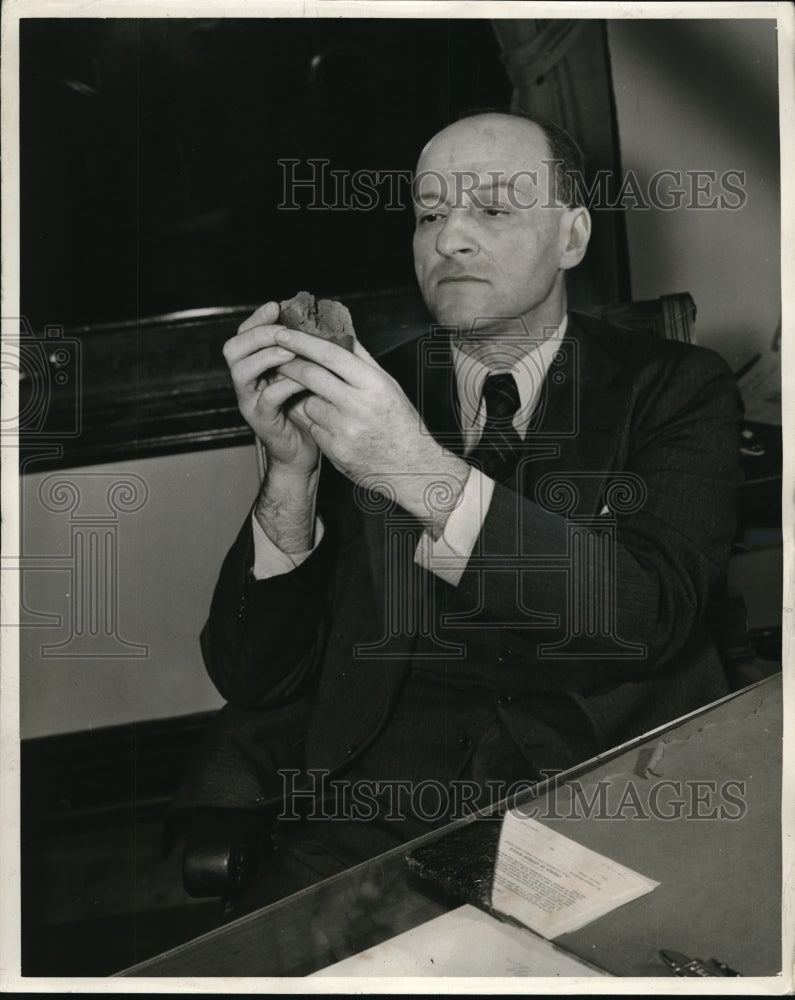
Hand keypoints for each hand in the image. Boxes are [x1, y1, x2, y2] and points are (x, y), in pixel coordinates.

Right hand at [223, 302, 318, 475]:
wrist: (304, 451)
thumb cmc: (307, 409)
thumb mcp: (305, 373)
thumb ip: (305, 350)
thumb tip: (324, 320)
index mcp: (253, 365)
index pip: (243, 334)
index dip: (256, 318)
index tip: (276, 306)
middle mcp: (246, 382)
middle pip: (233, 348)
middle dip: (259, 334)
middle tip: (285, 331)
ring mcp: (250, 401)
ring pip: (242, 371)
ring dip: (267, 356)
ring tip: (292, 351)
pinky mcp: (262, 420)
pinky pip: (268, 397)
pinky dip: (286, 384)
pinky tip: (305, 379)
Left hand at [273, 327, 469, 529]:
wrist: (412, 468)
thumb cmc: (401, 423)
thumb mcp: (389, 386)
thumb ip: (362, 358)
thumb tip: (340, 331)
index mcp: (374, 384)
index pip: (331, 354)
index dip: (303, 342)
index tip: (283, 333)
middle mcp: (359, 406)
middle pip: (311, 376)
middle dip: (290, 366)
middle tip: (278, 359)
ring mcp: (345, 430)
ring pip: (309, 404)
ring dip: (310, 400)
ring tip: (333, 408)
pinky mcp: (335, 451)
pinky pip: (314, 428)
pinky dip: (320, 425)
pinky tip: (339, 430)